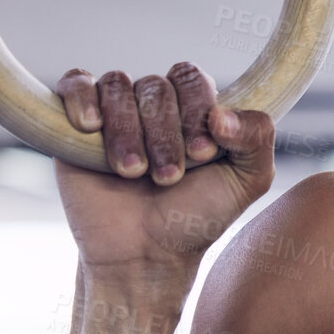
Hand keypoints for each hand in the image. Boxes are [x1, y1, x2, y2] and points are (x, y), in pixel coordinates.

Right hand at [52, 62, 275, 273]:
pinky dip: (82, 98)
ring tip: (133, 172)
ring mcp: (116, 111)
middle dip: (163, 133)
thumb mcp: (247, 181)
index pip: (193, 79)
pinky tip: (91, 126)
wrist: (144, 255)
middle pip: (156, 86)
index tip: (201, 155)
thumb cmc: (196, 217)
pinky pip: (75, 83)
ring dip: (127, 131)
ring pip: (116, 85)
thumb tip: (222, 113)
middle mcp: (156, 104)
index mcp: (196, 108)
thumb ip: (258, 138)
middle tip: (168, 177)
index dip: (196, 111)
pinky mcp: (75, 124)